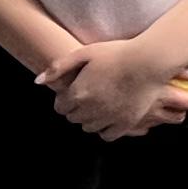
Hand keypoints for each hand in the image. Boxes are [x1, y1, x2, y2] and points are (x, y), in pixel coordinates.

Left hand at [44, 40, 187, 140]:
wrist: (149, 61)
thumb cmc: (118, 53)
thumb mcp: (85, 52)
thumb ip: (59, 67)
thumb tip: (38, 81)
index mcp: (78, 93)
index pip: (61, 107)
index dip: (65, 99)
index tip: (73, 92)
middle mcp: (91, 110)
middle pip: (74, 118)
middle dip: (76, 108)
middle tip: (87, 96)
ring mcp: (109, 118)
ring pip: (89, 127)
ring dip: (90, 118)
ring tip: (99, 105)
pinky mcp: (126, 123)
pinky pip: (107, 135)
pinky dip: (105, 129)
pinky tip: (109, 117)